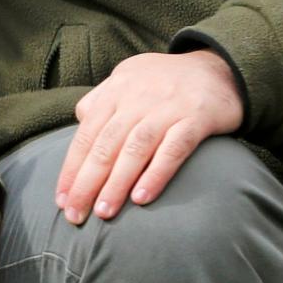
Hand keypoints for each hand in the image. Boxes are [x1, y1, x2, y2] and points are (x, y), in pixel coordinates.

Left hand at [55, 50, 244, 224]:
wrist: (221, 68)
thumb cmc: (167, 81)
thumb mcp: (130, 78)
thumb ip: (104, 98)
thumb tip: (81, 119)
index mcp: (117, 90)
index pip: (87, 134)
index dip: (72, 168)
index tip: (61, 199)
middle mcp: (138, 97)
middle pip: (107, 144)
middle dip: (87, 182)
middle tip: (75, 215)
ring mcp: (168, 107)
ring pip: (136, 148)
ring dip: (117, 182)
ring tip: (104, 212)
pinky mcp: (198, 118)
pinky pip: (175, 148)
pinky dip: (156, 173)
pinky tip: (142, 198)